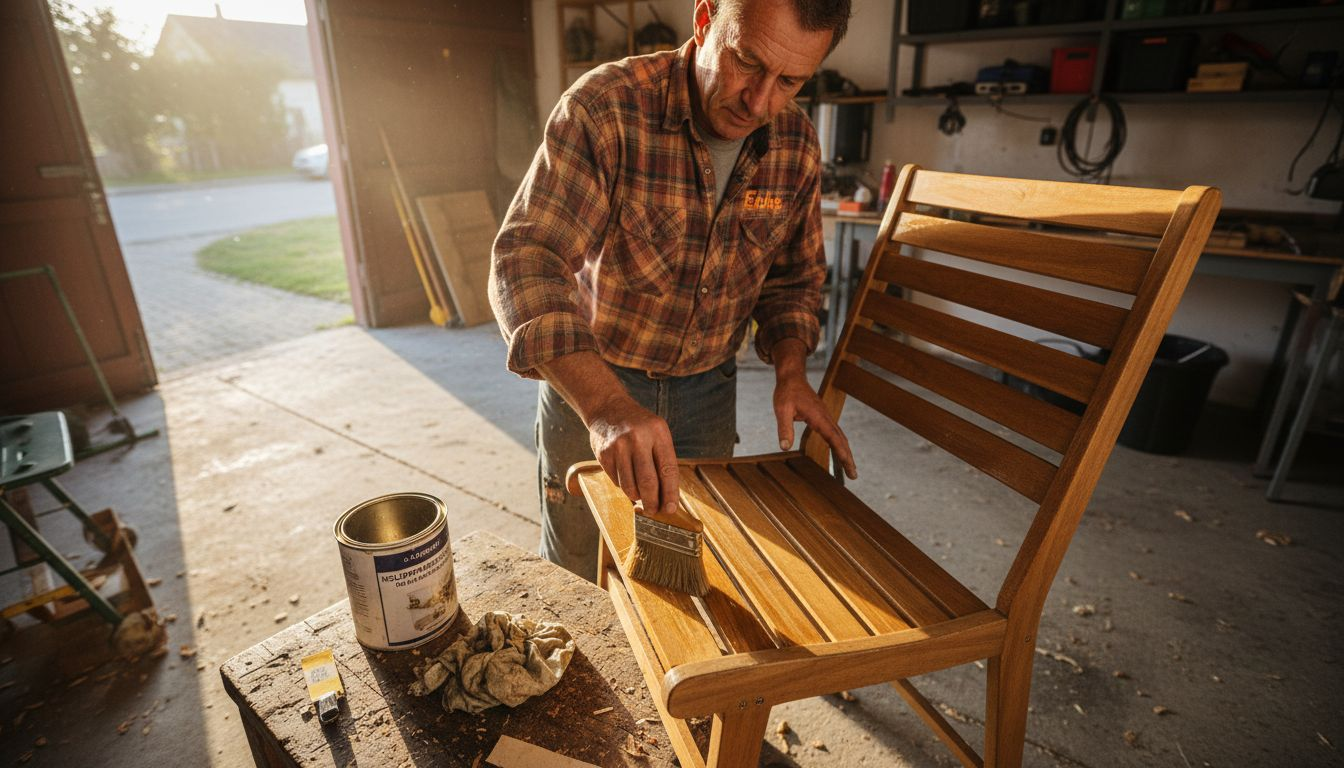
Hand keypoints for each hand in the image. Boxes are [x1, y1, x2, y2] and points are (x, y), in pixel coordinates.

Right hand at [587, 394, 680, 514]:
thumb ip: (663, 460)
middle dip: (652, 502)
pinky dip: (624, 486)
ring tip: (641, 497)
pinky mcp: (604, 454)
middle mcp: (638, 438)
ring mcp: (618, 446)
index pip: (667, 470)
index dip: (670, 493)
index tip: (671, 509)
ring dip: (637, 497)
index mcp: (657, 432)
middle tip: (654, 511)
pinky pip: (616, 481)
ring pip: (630, 486)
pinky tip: (627, 479)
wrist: (608, 409)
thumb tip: (666, 496)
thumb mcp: (658, 433)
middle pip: (648, 482)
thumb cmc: (639, 426)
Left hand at [771, 339, 856, 478]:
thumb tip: (785, 448)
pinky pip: (834, 433)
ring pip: (840, 436)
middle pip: (842, 440)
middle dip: (848, 458)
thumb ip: (784, 428)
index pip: (834, 438)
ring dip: (845, 452)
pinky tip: (839, 453)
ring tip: (849, 469)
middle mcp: (826, 417)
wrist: (792, 377)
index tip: (849, 467)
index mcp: (818, 417)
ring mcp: (826, 417)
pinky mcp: (823, 417)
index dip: (842, 453)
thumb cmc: (786, 392)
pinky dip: (839, 445)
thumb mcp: (782, 410)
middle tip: (854, 476)